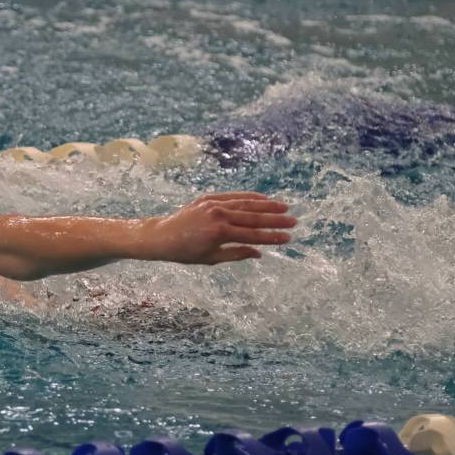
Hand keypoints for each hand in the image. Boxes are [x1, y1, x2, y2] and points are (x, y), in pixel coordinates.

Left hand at [143, 192, 295, 264]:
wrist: (161, 236)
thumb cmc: (185, 252)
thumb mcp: (211, 258)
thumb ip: (236, 254)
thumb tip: (259, 253)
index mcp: (219, 233)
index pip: (252, 235)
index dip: (272, 237)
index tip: (288, 238)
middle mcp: (218, 216)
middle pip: (253, 218)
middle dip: (275, 220)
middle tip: (293, 221)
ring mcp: (213, 205)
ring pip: (245, 204)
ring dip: (266, 206)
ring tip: (284, 208)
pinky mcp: (208, 198)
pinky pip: (232, 196)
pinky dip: (249, 197)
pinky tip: (263, 199)